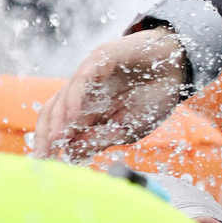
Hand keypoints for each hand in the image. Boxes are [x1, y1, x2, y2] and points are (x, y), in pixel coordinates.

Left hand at [36, 29, 189, 160]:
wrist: (178, 67)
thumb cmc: (154, 97)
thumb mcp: (129, 128)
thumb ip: (101, 139)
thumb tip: (71, 154)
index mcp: (88, 111)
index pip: (60, 128)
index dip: (50, 145)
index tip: (44, 164)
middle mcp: (83, 93)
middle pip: (53, 112)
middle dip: (46, 135)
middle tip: (44, 156)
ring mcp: (90, 75)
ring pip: (63, 95)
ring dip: (58, 118)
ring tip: (56, 138)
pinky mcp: (101, 58)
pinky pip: (84, 76)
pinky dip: (76, 94)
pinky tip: (75, 112)